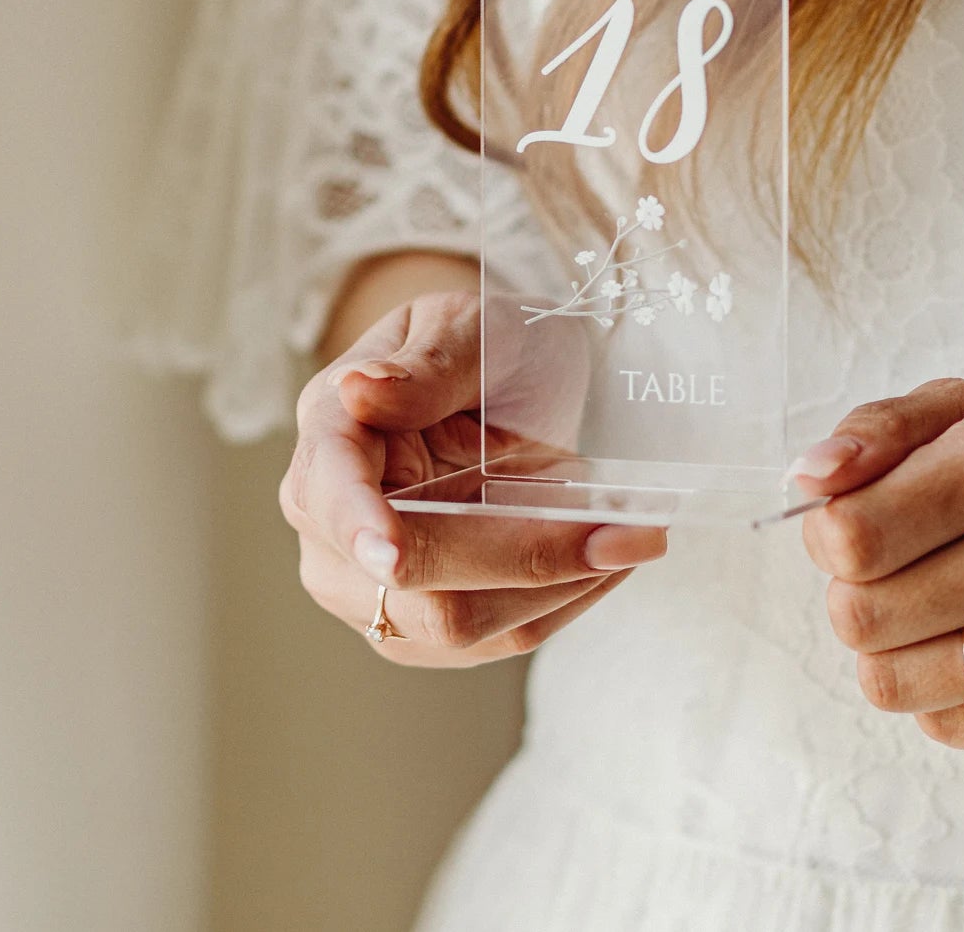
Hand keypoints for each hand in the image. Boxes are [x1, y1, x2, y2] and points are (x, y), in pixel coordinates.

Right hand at [280, 289, 666, 664]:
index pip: (329, 492)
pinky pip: (498, 636)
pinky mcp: (422, 625)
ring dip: (562, 586)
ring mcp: (370, 586)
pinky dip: (565, 599)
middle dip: (529, 558)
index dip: (360, 524)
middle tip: (633, 531)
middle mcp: (332, 523)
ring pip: (462, 624)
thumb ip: (427, 367)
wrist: (510, 380)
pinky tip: (608, 555)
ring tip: (634, 533)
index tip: (395, 555)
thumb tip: (361, 392)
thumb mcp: (470, 328)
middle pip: (416, 578)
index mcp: (331, 431)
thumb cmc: (487, 344)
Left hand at [796, 380, 963, 760]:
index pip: (850, 536)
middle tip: (904, 564)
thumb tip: (808, 477)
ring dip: (893, 645)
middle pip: (857, 616)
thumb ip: (878, 428)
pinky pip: (942, 725)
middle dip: (855, 590)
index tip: (857, 520)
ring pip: (888, 682)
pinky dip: (942, 690)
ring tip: (944, 604)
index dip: (827, 532)